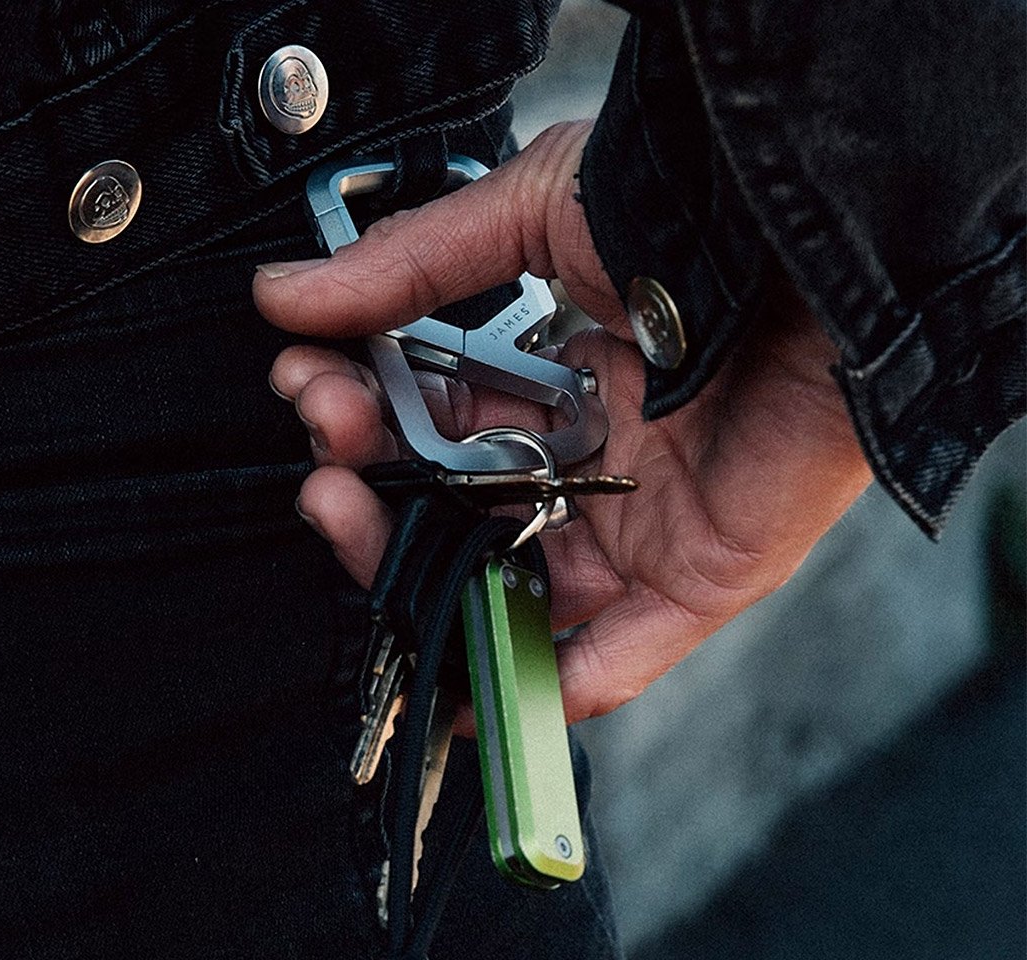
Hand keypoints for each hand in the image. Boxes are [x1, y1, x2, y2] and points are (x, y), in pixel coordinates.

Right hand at [254, 121, 871, 722]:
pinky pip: (614, 657)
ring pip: (506, 588)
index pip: (432, 424)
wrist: (815, 247)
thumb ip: (409, 265)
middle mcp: (587, 460)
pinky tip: (461, 684)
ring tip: (345, 518)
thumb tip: (284, 294)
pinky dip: (545, 682)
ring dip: (414, 573)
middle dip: (369, 483)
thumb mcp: (531, 213)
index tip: (309, 382)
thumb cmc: (687, 212)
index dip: (362, 412)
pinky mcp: (693, 580)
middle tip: (324, 449)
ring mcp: (636, 526)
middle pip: (452, 512)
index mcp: (553, 381)